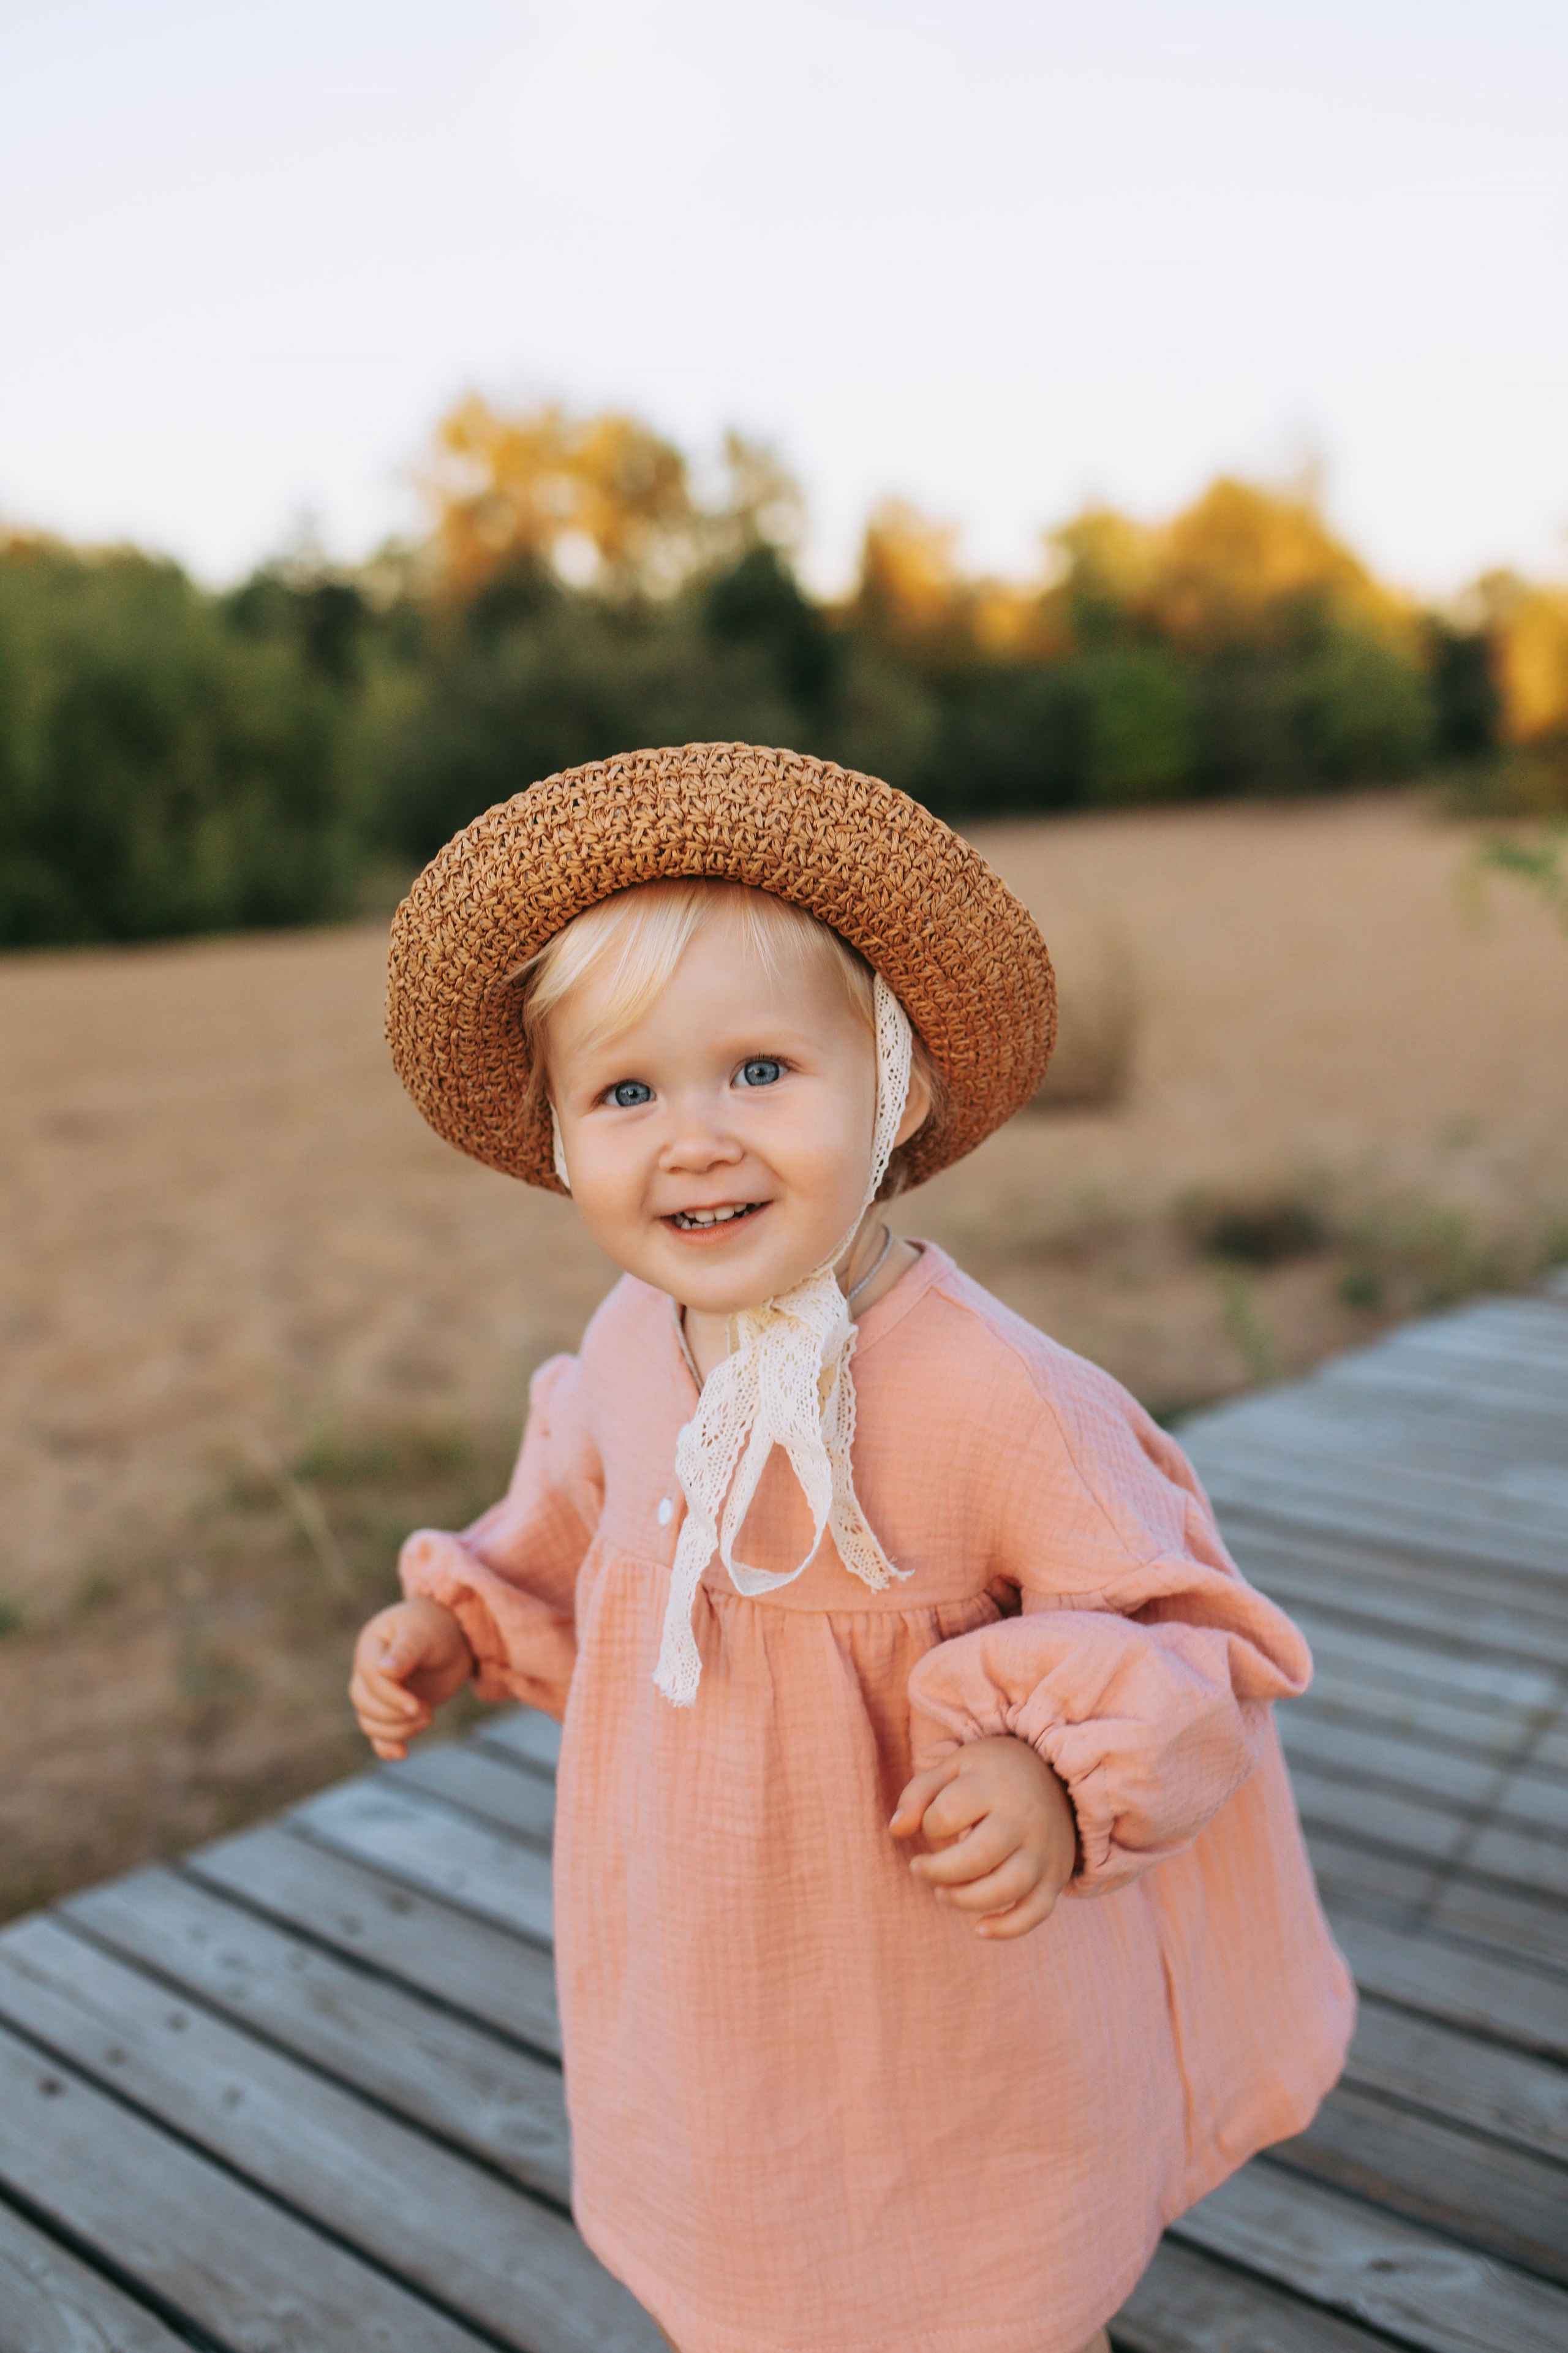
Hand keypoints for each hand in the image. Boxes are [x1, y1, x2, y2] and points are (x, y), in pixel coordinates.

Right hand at [350, 1598, 473, 1760]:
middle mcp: (368, 1672)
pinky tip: (402, 1753)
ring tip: (428, 1717)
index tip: (416, 1705)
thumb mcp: (424, 1634)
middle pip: (363, 1702)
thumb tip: (384, 1671)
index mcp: (372, 1646)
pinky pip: (378, 1735)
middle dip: (394, 1714)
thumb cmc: (436, 1629)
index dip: (390, 1695)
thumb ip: (406, 1651)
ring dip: (396, 1729)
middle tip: (426, 1711)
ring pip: (369, 1721)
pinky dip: (386, 1746)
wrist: (453, 1639)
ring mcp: (378, 1693)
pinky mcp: (391, 1711)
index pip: (369, 1675)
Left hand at [890, 1735, 1076, 1938]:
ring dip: (965, 1901)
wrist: (1056, 1777)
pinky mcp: (1055, 1876)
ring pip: (1007, 1888)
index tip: (930, 1825)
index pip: (948, 1814)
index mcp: (993, 1786)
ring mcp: (1044, 1850)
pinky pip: (1036, 1912)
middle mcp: (1023, 1818)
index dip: (928, 1826)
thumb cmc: (991, 1775)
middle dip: (939, 1872)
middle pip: (978, 1858)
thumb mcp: (954, 1767)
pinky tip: (979, 1929)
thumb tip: (896, 1830)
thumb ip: (919, 1794)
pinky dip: (1007, 1929)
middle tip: (920, 1869)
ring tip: (942, 1893)